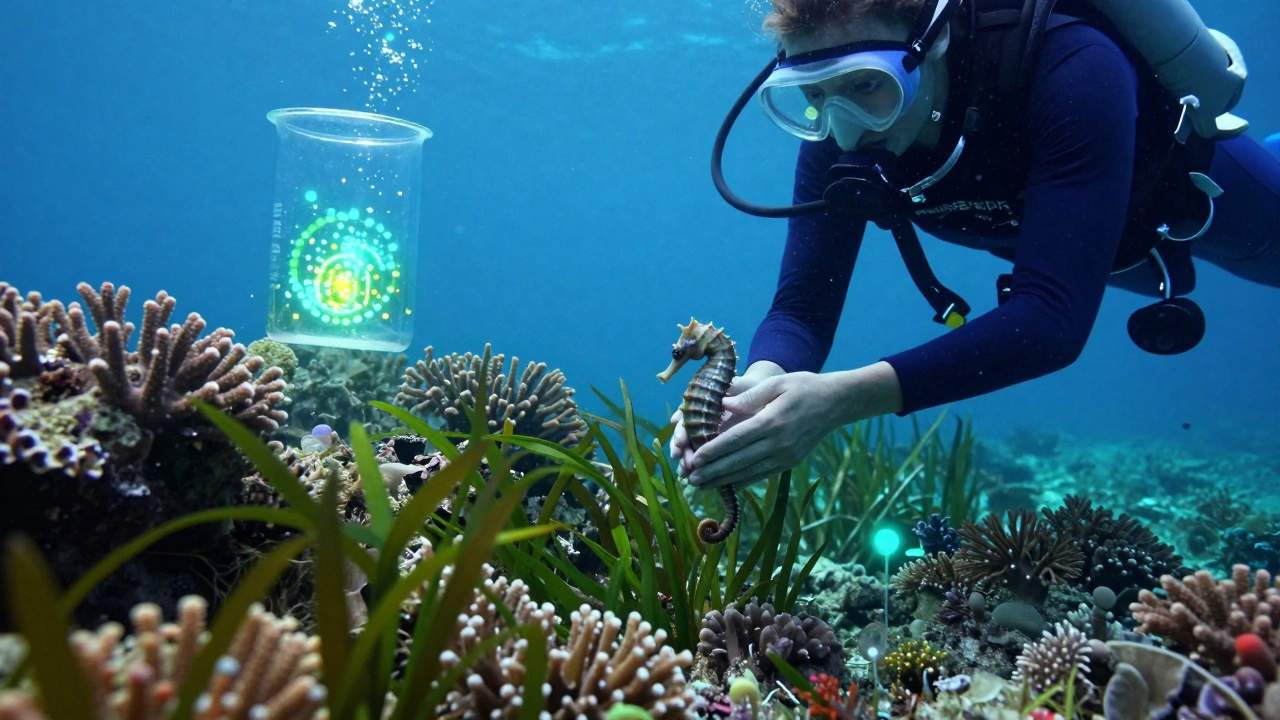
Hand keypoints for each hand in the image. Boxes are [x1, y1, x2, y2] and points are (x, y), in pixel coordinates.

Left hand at [685, 371, 842, 489]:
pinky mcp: (790, 462)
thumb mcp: (777, 383)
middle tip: (690, 479)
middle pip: (738, 461)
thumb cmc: (803, 387)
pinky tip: (727, 486)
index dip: (713, 451)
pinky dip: (743, 482)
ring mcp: (786, 456)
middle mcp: (778, 443)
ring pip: (749, 472)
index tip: (694, 459)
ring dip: (724, 481)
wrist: (836, 402)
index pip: (735, 440)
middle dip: (712, 472)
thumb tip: (722, 404)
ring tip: (702, 486)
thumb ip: (748, 396)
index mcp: (772, 422)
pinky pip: (763, 475)